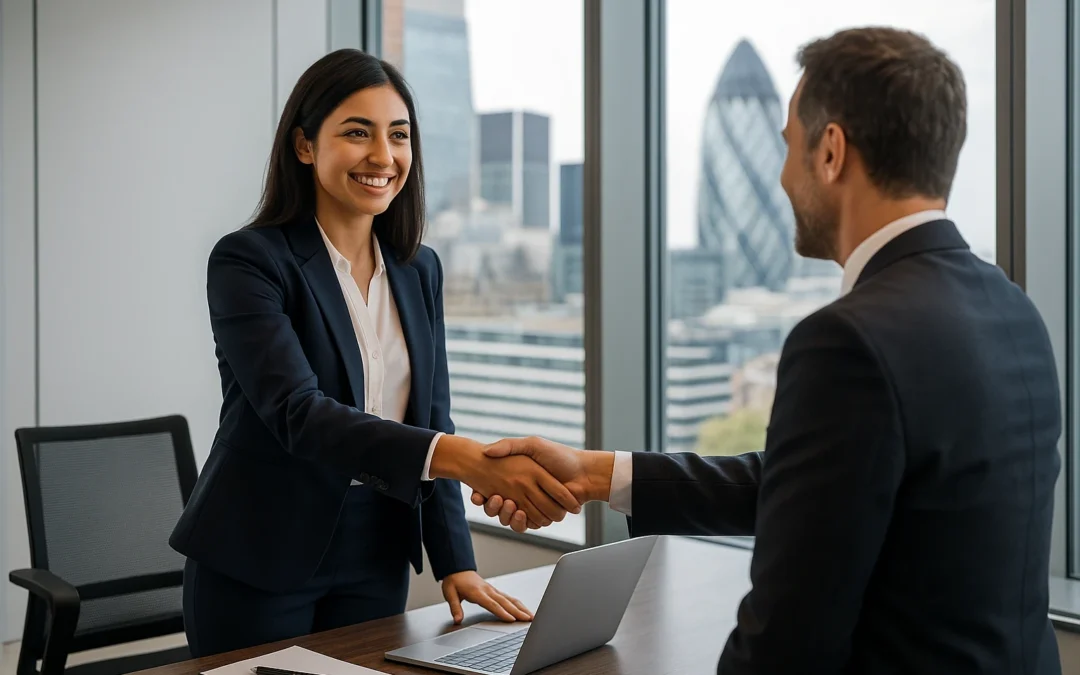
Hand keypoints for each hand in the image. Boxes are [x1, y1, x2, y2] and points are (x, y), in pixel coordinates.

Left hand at [441, 571, 532, 623]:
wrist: (457, 568)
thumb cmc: (454, 581)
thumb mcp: (449, 593)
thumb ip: (455, 607)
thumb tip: (457, 620)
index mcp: (477, 592)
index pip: (492, 604)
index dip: (502, 612)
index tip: (511, 619)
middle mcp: (488, 590)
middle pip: (505, 602)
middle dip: (518, 611)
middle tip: (528, 619)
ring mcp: (493, 590)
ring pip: (510, 599)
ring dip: (521, 608)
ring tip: (530, 616)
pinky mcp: (495, 591)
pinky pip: (508, 598)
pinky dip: (517, 604)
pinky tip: (523, 610)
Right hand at [470, 437, 613, 532]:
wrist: (584, 472)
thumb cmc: (559, 456)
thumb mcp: (532, 445)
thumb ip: (509, 445)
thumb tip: (486, 451)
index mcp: (517, 477)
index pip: (491, 489)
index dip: (481, 495)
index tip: (477, 494)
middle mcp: (522, 493)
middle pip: (497, 507)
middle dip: (492, 507)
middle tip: (495, 498)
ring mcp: (532, 506)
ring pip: (509, 518)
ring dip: (504, 515)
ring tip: (508, 504)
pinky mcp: (541, 516)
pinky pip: (525, 525)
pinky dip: (520, 522)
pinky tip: (518, 512)